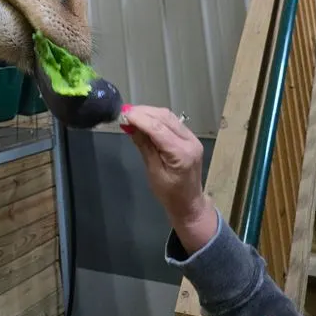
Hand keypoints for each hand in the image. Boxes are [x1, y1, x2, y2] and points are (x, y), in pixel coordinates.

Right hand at [121, 104, 217, 253]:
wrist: (190, 204)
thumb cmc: (170, 194)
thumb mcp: (153, 172)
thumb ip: (144, 147)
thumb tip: (131, 127)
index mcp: (181, 154)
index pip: (158, 129)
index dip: (140, 118)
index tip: (123, 114)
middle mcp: (190, 141)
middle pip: (164, 117)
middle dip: (143, 112)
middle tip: (124, 113)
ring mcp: (192, 138)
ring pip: (168, 116)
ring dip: (149, 113)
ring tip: (132, 116)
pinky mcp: (189, 137)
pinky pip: (172, 121)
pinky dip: (156, 118)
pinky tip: (144, 120)